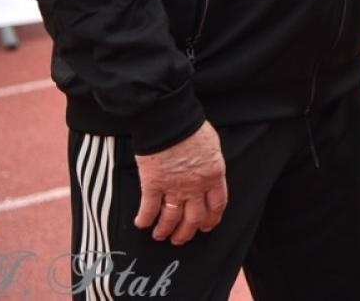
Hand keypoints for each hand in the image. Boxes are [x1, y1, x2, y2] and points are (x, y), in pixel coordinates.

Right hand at [132, 122, 227, 244]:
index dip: (212, 219)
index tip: (207, 226)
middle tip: (181, 239)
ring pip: (171, 218)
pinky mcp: (152, 185)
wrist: (170, 121)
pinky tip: (141, 224)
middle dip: (187, 232)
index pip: (217, 204)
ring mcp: (173, 187)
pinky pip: (149, 209)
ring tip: (160, 236)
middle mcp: (195, 186)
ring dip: (165, 230)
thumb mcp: (212, 147)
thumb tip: (208, 175)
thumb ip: (211, 165)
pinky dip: (144, 219)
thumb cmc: (191, 128)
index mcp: (214, 175)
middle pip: (194, 218)